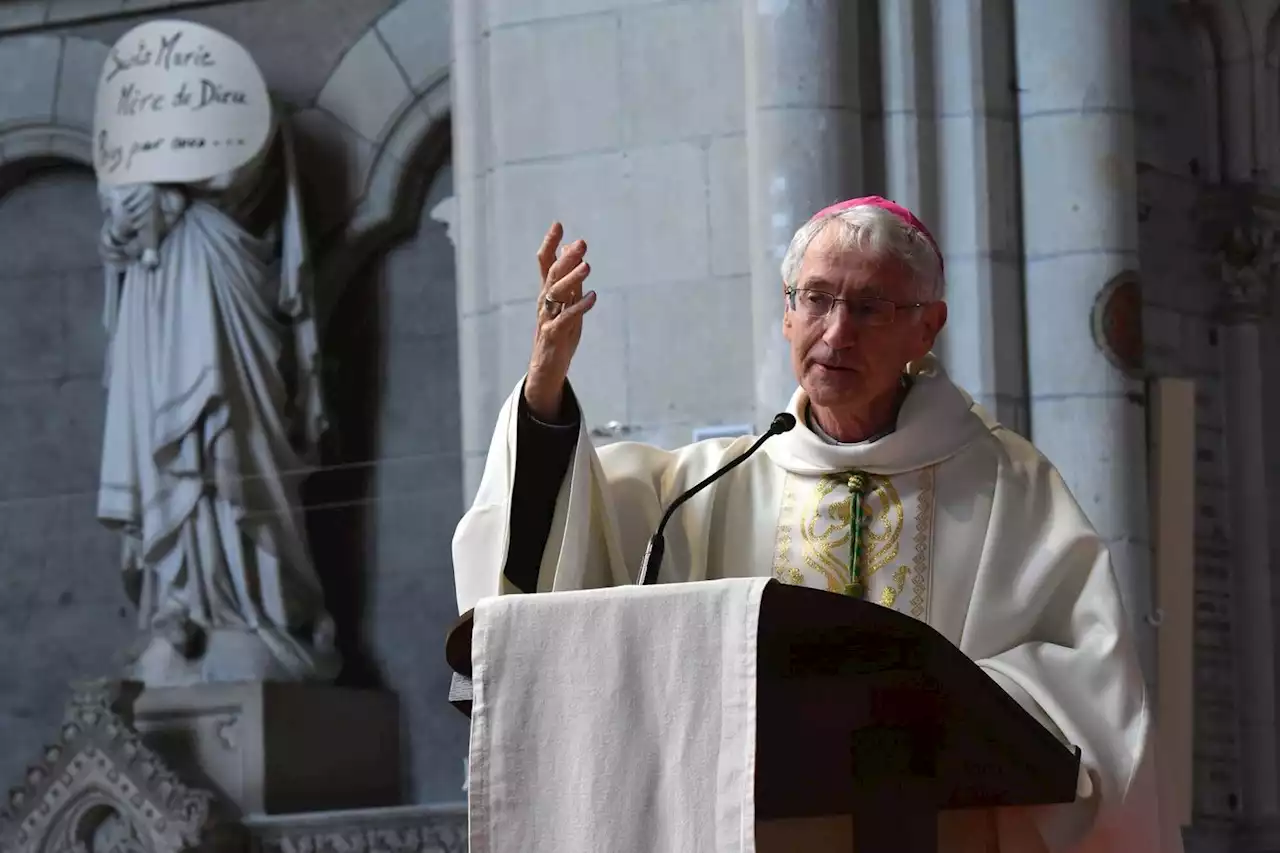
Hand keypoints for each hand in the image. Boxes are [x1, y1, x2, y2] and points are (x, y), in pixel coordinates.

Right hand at [524, 222, 596, 419]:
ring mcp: (547, 318)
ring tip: (587, 266)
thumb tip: (572, 250)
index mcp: (547, 292)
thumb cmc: (559, 333)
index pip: (544, 263)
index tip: (558, 224)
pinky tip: (592, 296)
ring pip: (556, 294)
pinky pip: (566, 318)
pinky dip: (579, 306)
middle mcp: (544, 302)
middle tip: (581, 243)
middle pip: (552, 275)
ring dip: (572, 279)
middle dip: (566, 258)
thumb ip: (570, 278)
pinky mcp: (553, 335)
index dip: (550, 243)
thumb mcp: (566, 302)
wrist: (547, 368)